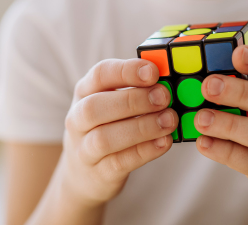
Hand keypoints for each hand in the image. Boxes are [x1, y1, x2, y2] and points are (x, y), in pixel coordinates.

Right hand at [59, 59, 178, 206]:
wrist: (84, 175)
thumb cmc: (107, 127)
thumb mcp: (115, 104)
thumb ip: (138, 90)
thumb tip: (170, 80)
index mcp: (85, 92)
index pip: (99, 74)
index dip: (126, 71)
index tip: (153, 72)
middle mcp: (77, 119)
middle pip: (95, 107)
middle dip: (133, 100)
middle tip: (164, 98)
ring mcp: (84, 149)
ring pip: (104, 138)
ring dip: (141, 127)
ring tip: (169, 121)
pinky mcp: (98, 174)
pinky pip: (119, 162)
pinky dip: (145, 151)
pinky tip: (165, 141)